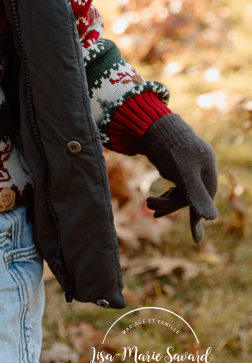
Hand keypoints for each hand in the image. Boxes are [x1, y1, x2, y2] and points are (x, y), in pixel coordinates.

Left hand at [136, 113, 217, 242]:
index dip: (197, 217)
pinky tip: (155, 201)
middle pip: (192, 195)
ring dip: (166, 200)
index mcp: (208, 167)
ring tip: (149, 204)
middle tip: (150, 206)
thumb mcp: (183, 174)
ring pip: (182, 191)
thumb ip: (196, 195)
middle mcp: (201, 166)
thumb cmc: (168, 147)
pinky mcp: (178, 163)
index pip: (204, 198)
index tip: (196, 239)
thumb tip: (212, 219)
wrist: (150, 123)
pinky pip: (175, 184)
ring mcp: (190, 164)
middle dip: (171, 204)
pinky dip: (166, 194)